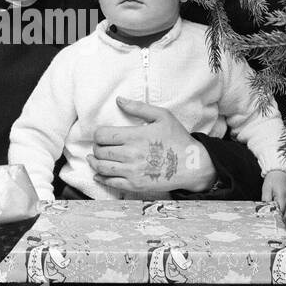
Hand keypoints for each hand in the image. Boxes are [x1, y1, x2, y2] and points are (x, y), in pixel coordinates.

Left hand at [88, 98, 214, 194]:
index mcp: (135, 136)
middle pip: (100, 151)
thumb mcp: (162, 116)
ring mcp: (132, 171)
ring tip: (93, 159)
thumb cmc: (178, 139)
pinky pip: (111, 182)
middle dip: (96, 148)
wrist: (192, 164)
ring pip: (102, 167)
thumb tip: (119, 100)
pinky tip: (98, 174)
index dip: (98, 135)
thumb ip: (139, 108)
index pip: (103, 135)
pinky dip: (101, 178)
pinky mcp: (135, 185)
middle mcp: (131, 154)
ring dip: (94, 162)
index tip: (101, 135)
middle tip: (99, 147)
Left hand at [261, 169, 285, 218]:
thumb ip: (266, 199)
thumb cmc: (273, 180)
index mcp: (282, 196)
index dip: (275, 217)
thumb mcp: (266, 189)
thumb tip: (264, 208)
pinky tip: (278, 216)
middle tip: (272, 224)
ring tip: (275, 222)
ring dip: (283, 218)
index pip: (280, 210)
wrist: (280, 173)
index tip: (270, 221)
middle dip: (280, 220)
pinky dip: (284, 214)